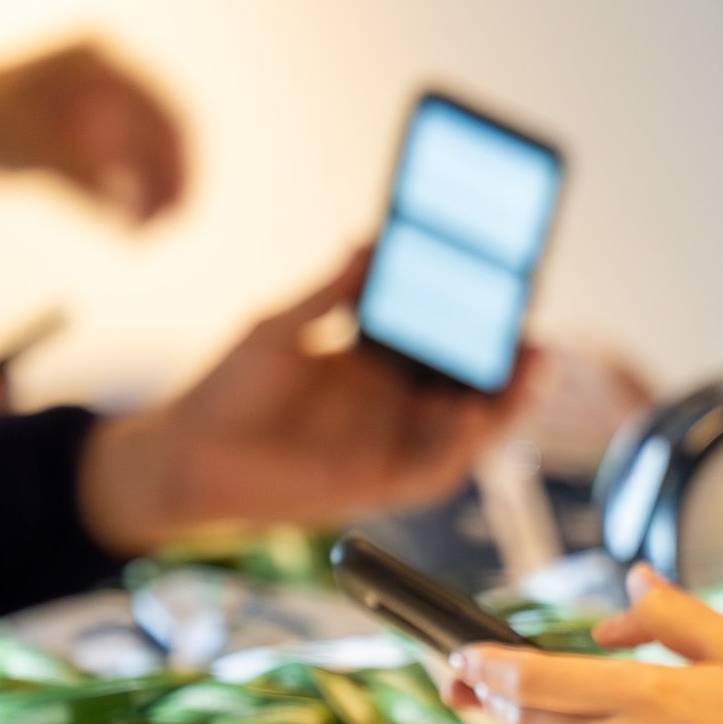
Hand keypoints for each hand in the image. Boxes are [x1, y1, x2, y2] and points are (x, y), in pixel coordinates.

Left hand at [0, 42, 186, 221]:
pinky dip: (136, 187)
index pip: (158, 111)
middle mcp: (111, 72)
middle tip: (170, 224)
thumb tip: (129, 212)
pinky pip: (133, 157)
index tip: (177, 204)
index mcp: (96, 61)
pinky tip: (133, 218)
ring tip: (148, 230)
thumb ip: (81, 173)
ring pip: (151, 147)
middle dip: (169, 179)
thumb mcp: (30, 145)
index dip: (175, 161)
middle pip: (161, 129)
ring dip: (156, 188)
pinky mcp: (103, 122)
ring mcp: (109, 95)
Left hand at [77, 249, 529, 552]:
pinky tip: (472, 415)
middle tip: (537, 340)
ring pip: (467, 428)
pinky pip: (434, 468)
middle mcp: (392, 403)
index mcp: (376, 362)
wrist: (185, 454)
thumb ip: (331, 292)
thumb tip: (369, 241)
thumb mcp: (281, 327)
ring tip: (528, 373)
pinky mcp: (377, 482)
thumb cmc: (227, 390)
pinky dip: (461, 445)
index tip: (512, 294)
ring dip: (504, 405)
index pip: (445, 341)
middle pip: (470, 385)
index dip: (482, 324)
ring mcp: (389, 444)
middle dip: (511, 365)